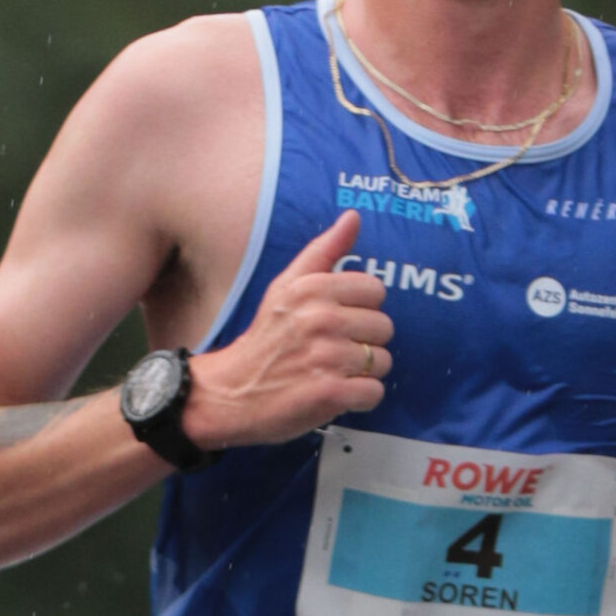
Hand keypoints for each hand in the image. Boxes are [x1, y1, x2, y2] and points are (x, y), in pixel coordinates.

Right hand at [183, 211, 391, 448]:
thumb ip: (323, 250)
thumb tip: (354, 217)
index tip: (338, 320)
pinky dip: (360, 398)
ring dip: (363, 372)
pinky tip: (336, 393)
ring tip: (333, 372)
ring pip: (382, 361)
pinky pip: (374, 392)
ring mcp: (326, 357)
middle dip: (364, 342)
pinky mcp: (330, 393)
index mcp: (313, 288)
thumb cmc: (266, 338)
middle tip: (333, 351)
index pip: (376, 290)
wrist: (231, 392)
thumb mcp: (286, 287)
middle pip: (384, 327)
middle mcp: (321, 319)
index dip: (361, 309)